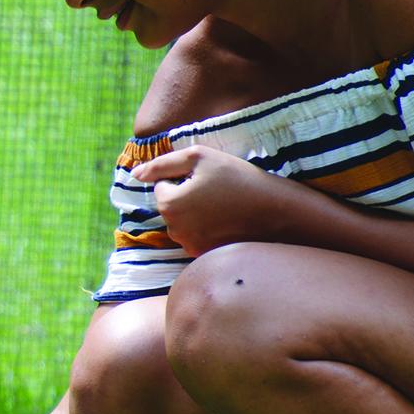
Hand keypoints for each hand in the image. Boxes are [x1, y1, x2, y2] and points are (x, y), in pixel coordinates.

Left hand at [131, 145, 295, 256]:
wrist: (277, 211)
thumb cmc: (238, 178)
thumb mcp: (199, 157)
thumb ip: (162, 163)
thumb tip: (136, 174)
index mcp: (169, 204)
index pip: (162, 186)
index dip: (185, 178)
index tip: (209, 179)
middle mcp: (174, 230)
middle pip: (171, 206)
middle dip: (188, 197)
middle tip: (218, 192)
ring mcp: (190, 246)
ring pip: (183, 221)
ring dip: (197, 213)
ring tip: (225, 206)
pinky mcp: (205, 255)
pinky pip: (197, 235)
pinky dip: (208, 228)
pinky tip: (228, 221)